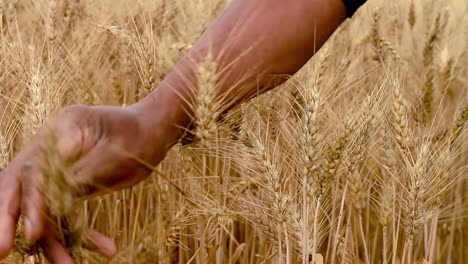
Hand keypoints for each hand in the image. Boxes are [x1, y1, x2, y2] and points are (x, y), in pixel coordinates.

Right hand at [0, 104, 171, 262]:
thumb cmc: (134, 132)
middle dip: (8, 223)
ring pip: (44, 212)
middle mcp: (48, 155)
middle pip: (19, 192)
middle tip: (1, 252)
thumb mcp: (114, 145)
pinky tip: (107, 248)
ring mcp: (57, 175)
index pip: (30, 174)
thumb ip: (88, 163)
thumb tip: (62, 173)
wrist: (150, 134)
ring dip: (52, 242)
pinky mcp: (71, 190)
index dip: (29, 204)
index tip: (33, 231)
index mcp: (53, 137)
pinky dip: (82, 236)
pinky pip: (68, 218)